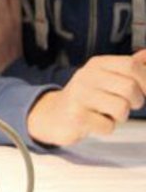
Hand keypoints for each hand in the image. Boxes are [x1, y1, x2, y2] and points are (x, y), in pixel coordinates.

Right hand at [27, 51, 145, 145]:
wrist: (55, 114)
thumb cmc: (88, 96)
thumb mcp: (106, 76)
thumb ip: (129, 67)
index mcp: (97, 64)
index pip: (131, 65)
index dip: (145, 80)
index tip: (143, 90)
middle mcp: (87, 76)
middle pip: (129, 87)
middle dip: (136, 101)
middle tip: (125, 104)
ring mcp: (80, 95)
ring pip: (121, 108)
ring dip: (120, 117)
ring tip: (107, 113)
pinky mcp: (76, 116)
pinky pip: (108, 126)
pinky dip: (106, 128)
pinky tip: (95, 121)